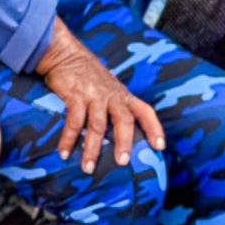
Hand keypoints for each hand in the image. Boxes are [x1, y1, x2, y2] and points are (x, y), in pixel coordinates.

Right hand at [36, 26, 165, 173]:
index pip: (145, 111)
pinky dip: (69, 139)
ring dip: (92, 149)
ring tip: (88, 168)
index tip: (159, 147)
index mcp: (123, 96)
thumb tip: (122, 138)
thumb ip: (116, 107)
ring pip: (97, 125)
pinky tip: (64, 153)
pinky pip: (74, 121)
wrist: (67, 55)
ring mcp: (94, 96)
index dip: (154, 128)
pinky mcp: (75, 95)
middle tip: (123, 162)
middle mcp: (112, 96)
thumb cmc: (90, 77)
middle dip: (124, 142)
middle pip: (124, 120)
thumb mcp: (110, 89)